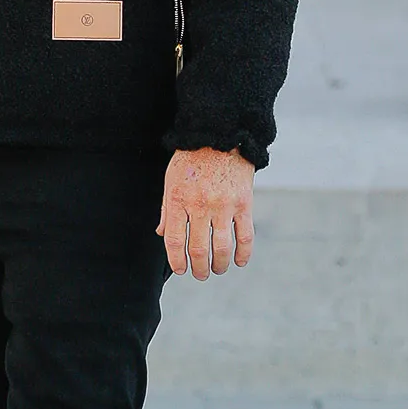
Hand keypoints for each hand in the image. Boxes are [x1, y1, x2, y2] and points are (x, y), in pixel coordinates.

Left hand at [158, 148, 254, 279]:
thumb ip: (166, 209)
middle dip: (199, 268)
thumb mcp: (171, 179)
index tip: (181, 270)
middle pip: (198, 249)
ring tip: (217, 270)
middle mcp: (200, 206)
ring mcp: (223, 206)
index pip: (174, 241)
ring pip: (221, 247)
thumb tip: (162, 234)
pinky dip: (243, 253)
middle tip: (200, 274)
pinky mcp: (243, 203)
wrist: (220, 134)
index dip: (177, 261)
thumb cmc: (192, 157)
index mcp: (178, 200)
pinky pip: (245, 235)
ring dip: (219, 265)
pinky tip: (239, 262)